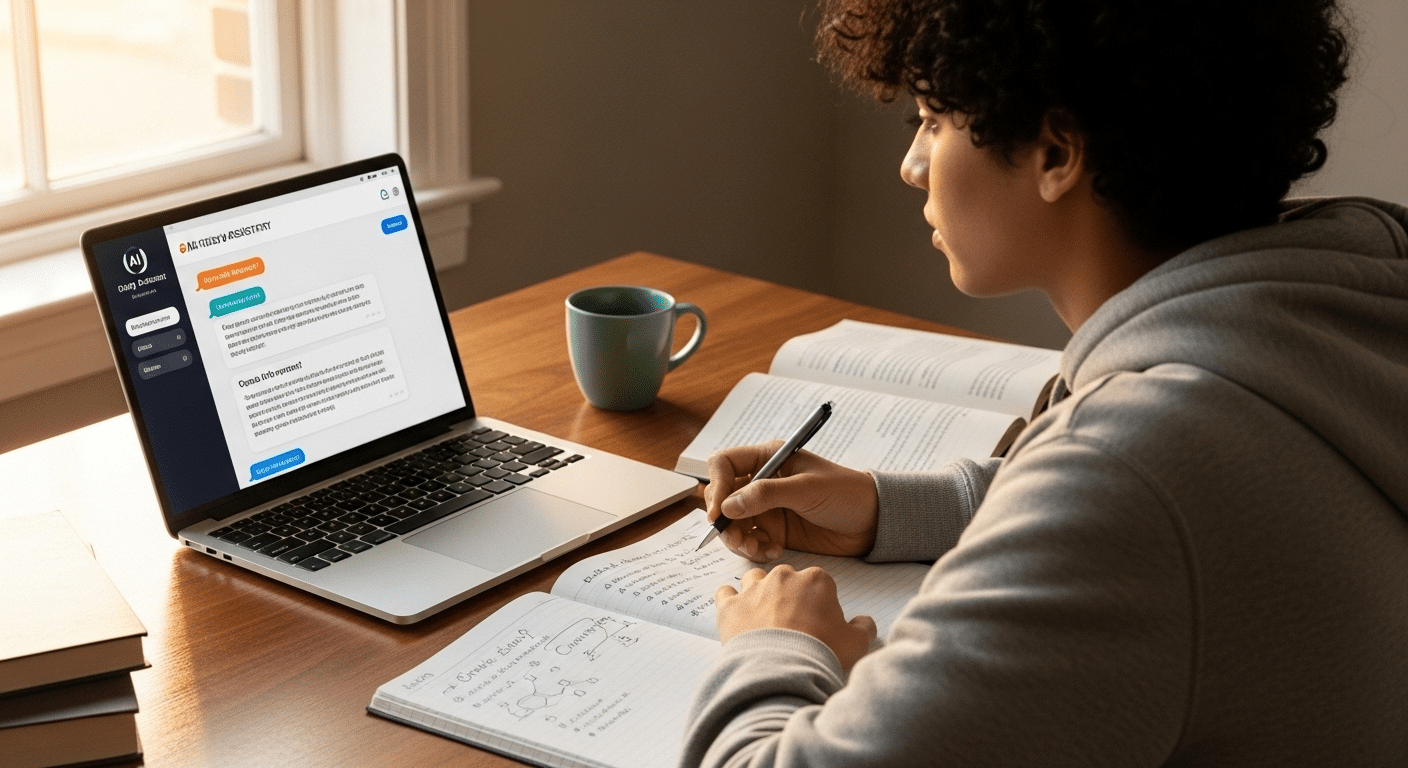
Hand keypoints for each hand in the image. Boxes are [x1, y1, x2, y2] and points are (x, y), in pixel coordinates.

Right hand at [705, 442, 877, 561]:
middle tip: (738, 539)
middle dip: (725, 520)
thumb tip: (728, 506)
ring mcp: (767, 508)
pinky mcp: (775, 531)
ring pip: (733, 523)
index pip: (724, 464)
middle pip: (723, 498)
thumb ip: (766, 495)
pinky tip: (774, 552)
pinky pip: (750, 541)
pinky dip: (755, 550)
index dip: (716, 486)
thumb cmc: (845, 493)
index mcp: (768, 458)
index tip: (719, 512)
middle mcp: (762, 482)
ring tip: (757, 549)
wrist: (872, 522)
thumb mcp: (806, 489)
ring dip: (738, 539)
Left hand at [715, 565, 877, 672]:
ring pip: (754, 579)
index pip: (819, 583)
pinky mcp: (730, 606)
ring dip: (758, 592)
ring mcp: (754, 589)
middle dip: (788, 596)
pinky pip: (725, 593)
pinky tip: (736, 615)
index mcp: (816, 580)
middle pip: (786, 579)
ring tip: (763, 618)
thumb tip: (864, 622)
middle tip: (791, 624)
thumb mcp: (856, 643)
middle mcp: (783, 577)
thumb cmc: (819, 654)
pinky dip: (729, 601)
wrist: (781, 672)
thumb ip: (863, 628)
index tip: (817, 622)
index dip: (819, 603)